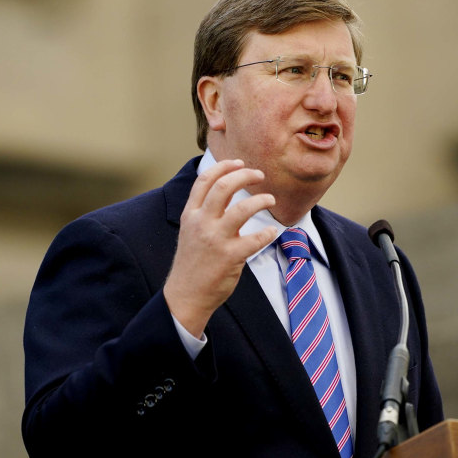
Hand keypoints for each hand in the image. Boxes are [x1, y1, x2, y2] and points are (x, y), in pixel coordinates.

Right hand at [163, 159, 276, 336]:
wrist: (186, 295)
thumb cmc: (193, 262)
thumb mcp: (191, 231)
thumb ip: (204, 212)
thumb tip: (226, 191)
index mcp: (191, 214)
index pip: (205, 180)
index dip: (224, 166)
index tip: (240, 162)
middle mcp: (201, 223)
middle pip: (224, 186)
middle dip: (245, 175)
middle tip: (260, 175)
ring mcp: (215, 239)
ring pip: (242, 209)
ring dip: (261, 200)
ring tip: (270, 199)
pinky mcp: (230, 256)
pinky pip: (255, 239)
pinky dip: (267, 233)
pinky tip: (272, 232)